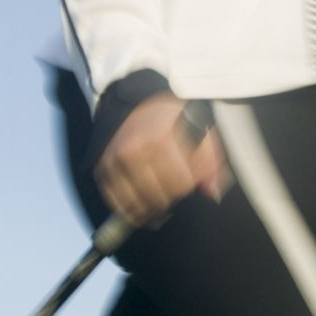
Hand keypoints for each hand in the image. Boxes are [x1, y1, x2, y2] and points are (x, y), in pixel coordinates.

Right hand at [94, 94, 227, 227]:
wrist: (137, 105)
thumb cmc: (172, 120)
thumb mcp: (199, 130)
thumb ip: (211, 161)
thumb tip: (212, 192)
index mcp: (160, 139)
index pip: (180, 183)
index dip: (188, 185)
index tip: (187, 179)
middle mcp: (134, 151)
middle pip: (158, 197)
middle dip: (171, 197)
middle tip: (173, 188)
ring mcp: (115, 162)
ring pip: (137, 205)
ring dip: (151, 209)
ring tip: (159, 200)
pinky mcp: (102, 170)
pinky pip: (116, 203)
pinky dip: (130, 210)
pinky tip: (142, 204)